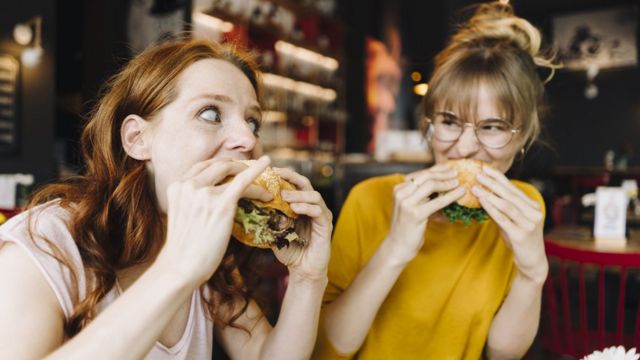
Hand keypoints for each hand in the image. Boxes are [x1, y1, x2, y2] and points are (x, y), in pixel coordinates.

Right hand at [155, 156, 272, 286]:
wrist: (181, 267)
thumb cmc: (184, 247)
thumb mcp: (182, 214)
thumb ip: (192, 200)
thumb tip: (210, 198)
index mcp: (177, 186)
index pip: (202, 167)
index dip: (220, 166)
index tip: (232, 169)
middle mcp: (189, 185)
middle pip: (218, 165)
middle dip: (236, 166)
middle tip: (250, 171)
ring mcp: (204, 193)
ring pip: (233, 172)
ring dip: (250, 173)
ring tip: (264, 179)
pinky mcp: (221, 204)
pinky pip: (243, 181)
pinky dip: (257, 171)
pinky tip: (267, 163)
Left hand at [271, 167, 331, 282]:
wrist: (303, 271)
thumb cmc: (290, 251)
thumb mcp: (275, 232)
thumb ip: (269, 219)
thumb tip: (252, 207)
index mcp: (302, 205)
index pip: (295, 184)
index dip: (284, 176)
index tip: (269, 171)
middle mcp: (314, 207)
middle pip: (305, 183)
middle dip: (291, 177)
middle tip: (276, 175)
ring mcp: (322, 215)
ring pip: (314, 195)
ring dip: (298, 194)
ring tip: (283, 196)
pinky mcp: (326, 226)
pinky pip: (318, 211)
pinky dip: (306, 207)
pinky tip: (294, 208)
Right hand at [386, 164, 464, 263]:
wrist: (398, 246)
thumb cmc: (407, 226)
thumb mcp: (411, 206)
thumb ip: (421, 194)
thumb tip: (441, 181)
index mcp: (398, 188)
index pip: (421, 174)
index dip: (437, 169)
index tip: (449, 167)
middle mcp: (400, 193)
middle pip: (426, 177)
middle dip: (443, 173)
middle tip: (457, 173)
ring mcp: (406, 203)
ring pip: (431, 185)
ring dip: (448, 182)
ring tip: (459, 182)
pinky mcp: (415, 214)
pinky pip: (437, 201)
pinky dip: (451, 195)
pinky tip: (460, 193)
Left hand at [472, 165, 547, 283]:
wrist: (532, 262)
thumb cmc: (519, 239)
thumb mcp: (511, 221)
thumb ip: (501, 208)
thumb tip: (484, 194)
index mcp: (532, 205)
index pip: (513, 188)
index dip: (499, 177)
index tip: (485, 168)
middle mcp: (533, 212)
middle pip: (509, 194)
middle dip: (492, 182)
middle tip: (478, 173)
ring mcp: (529, 223)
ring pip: (506, 205)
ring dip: (490, 194)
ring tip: (475, 186)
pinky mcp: (521, 234)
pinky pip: (503, 218)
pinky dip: (491, 208)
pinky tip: (481, 201)